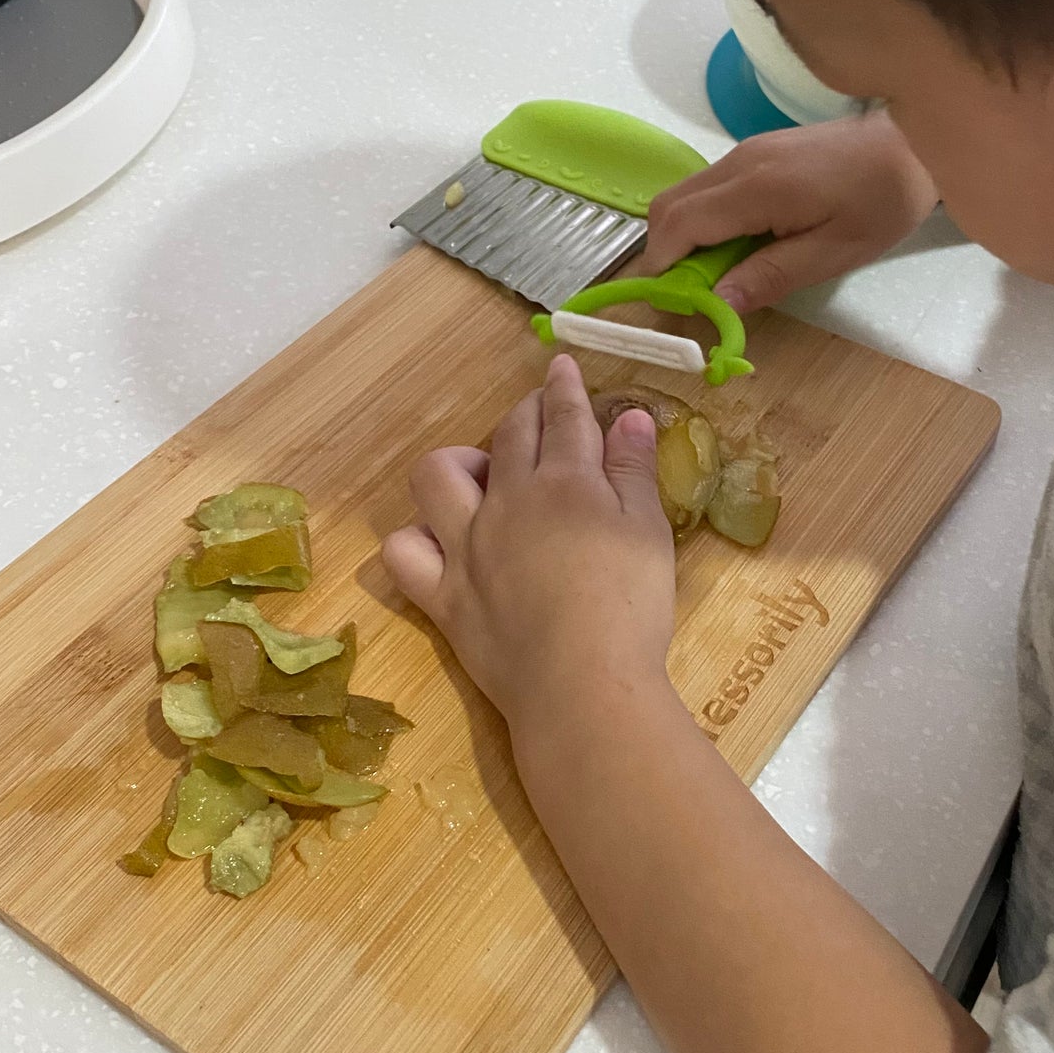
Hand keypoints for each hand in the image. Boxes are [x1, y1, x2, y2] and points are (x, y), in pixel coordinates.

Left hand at [382, 356, 677, 736]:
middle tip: (541, 412)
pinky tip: (440, 542)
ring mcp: (466, 547)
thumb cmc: (630, 609)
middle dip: (525, 412)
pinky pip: (403, 553)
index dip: (564, 388)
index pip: (563, 418)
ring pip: (436, 477)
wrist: (582, 686)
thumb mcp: (650, 532)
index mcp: (566, 483)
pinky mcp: (442, 595)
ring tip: (484, 475)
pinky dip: (415, 539)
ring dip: (458, 463)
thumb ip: (635, 470)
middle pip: (509, 436)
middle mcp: (508, 502)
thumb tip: (627, 415)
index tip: (561, 366)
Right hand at [638, 113, 937, 311]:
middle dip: (665, 253)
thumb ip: (770, 276)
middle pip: (668, 207)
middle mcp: (739, 163)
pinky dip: (704, 221)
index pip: (679, 225)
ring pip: (684, 195)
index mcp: (756, 188)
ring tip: (717, 275)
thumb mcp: (832, 253)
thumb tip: (717, 302)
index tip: (670, 303)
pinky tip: (736, 246)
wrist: (910, 144)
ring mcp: (744, 152)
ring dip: (685, 238)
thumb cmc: (880, 202)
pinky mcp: (755, 152)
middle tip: (691, 294)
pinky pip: (708, 188)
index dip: (662, 266)